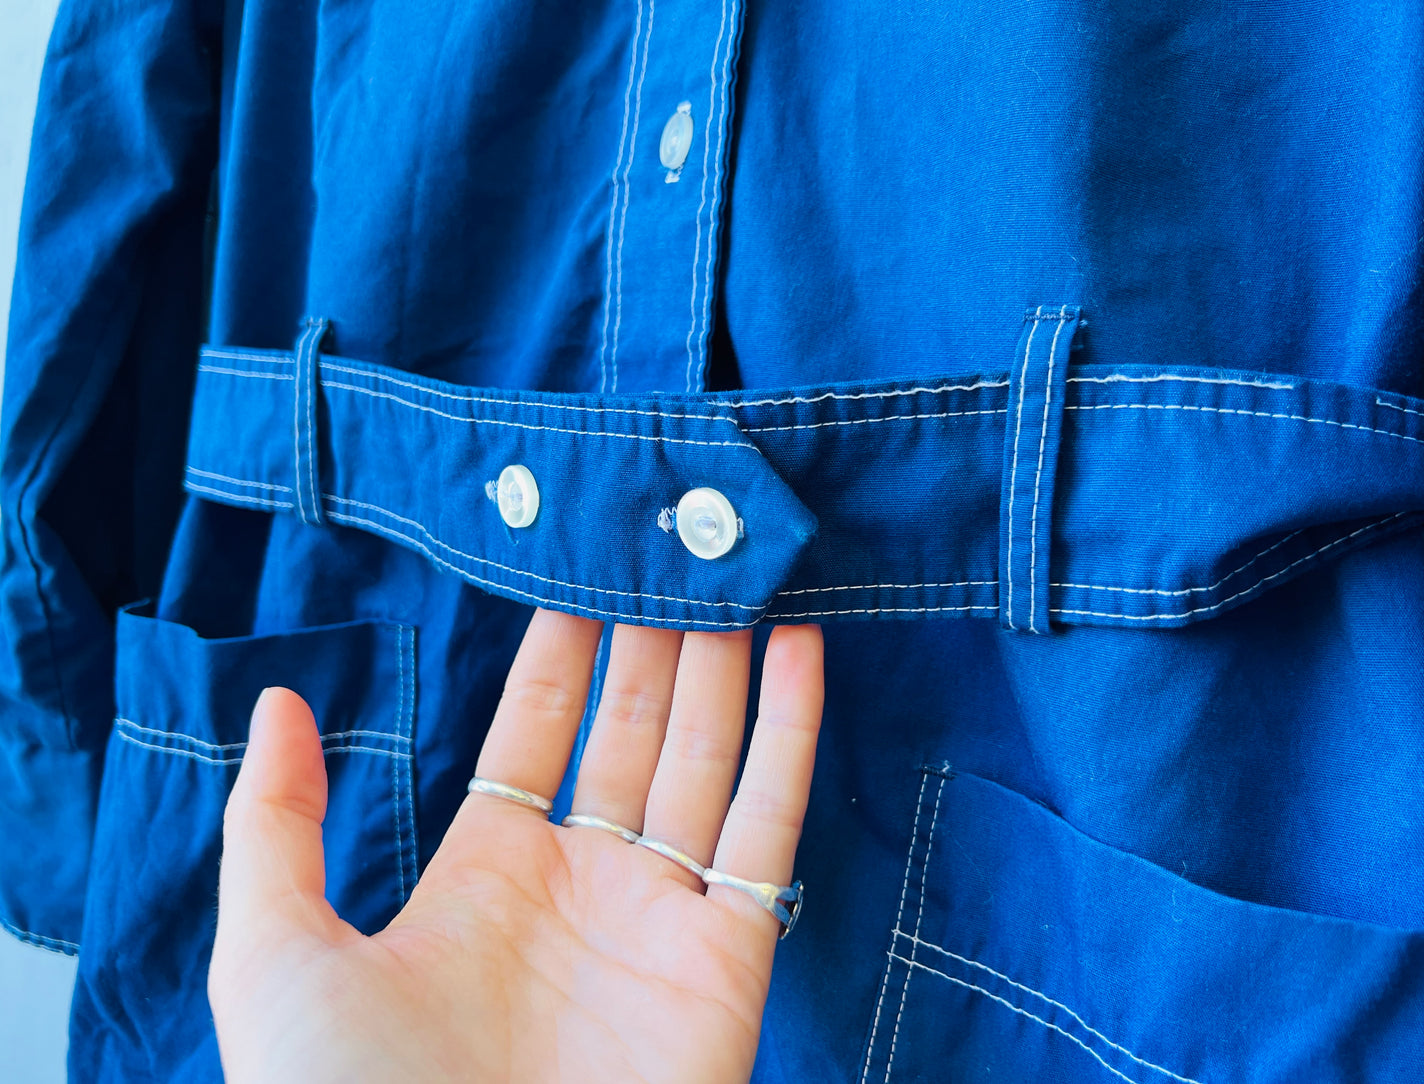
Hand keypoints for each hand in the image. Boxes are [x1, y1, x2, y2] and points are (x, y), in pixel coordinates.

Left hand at [208, 611, 823, 1082]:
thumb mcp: (275, 953)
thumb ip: (278, 824)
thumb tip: (279, 704)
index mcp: (485, 872)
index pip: (536, 729)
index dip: (561, 649)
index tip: (580, 565)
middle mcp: (580, 881)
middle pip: (631, 730)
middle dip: (653, 638)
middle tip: (671, 543)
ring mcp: (658, 915)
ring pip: (705, 759)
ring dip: (725, 668)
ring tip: (736, 575)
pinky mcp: (727, 958)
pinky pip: (766, 828)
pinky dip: (789, 737)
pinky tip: (797, 654)